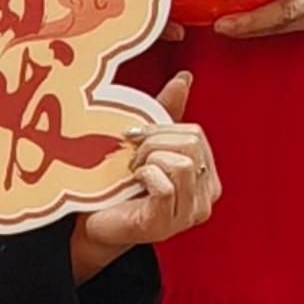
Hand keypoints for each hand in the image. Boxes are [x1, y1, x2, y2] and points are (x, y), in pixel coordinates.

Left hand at [65, 120, 226, 274]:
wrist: (95, 222)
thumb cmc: (122, 186)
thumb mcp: (148, 145)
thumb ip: (168, 113)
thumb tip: (184, 78)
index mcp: (207, 177)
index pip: (197, 135)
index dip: (163, 128)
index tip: (136, 137)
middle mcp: (206, 199)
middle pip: (192, 146)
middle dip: (154, 143)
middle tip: (133, 158)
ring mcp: (188, 216)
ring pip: (182, 164)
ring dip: (149, 161)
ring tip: (134, 172)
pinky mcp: (166, 225)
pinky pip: (165, 187)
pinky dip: (145, 177)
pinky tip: (135, 184)